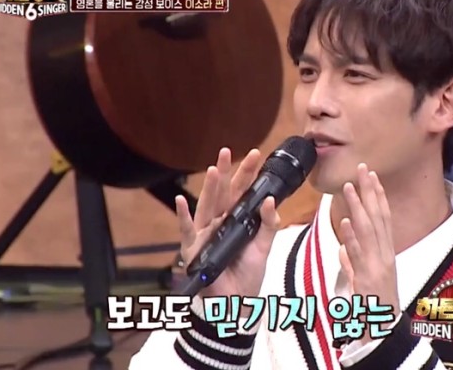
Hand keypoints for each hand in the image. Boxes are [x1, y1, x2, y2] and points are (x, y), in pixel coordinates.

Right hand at [176, 148, 280, 300]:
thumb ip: (268, 224)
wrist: (236, 302)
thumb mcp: (263, 247)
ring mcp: (205, 234)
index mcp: (236, 219)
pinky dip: (183, 216)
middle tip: (229, 152)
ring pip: (206, 206)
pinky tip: (182, 201)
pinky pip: (187, 230)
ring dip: (209, 188)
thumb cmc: (247, 274)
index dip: (247, 174)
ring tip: (213, 169)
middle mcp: (219, 222)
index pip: (242, 192)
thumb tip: (270, 200)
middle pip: (222, 194)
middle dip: (226, 173)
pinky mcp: (194, 249)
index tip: (255, 155)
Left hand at [338, 163, 399, 343]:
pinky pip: (358, 256)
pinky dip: (352, 239)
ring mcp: (378, 266)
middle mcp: (385, 255)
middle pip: (378, 218)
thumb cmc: (375, 306)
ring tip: (350, 187)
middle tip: (363, 169)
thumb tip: (342, 249)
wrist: (384, 331)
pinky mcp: (368, 279)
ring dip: (359, 208)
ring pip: (368, 232)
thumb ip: (353, 263)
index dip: (377, 196)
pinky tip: (344, 223)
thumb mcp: (364, 280)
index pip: (383, 218)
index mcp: (385, 253)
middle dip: (371, 192)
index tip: (371, 176)